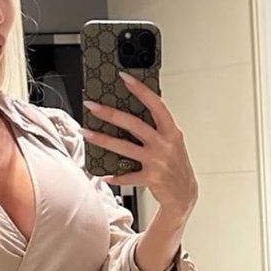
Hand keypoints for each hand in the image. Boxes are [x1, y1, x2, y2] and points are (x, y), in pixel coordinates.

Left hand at [82, 72, 198, 216]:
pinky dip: (114, 176)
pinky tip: (102, 175)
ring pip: (125, 148)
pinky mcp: (151, 178)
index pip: (156, 104)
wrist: (184, 193)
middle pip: (134, 124)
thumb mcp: (173, 141)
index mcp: (171, 131)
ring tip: (85, 132)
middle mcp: (165, 144)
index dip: (140, 90)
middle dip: (110, 114)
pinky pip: (128, 176)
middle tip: (92, 106)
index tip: (124, 77)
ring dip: (103, 140)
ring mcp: (157, 161)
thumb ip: (158, 127)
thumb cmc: (176, 164)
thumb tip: (132, 112)